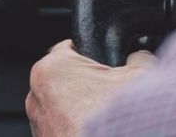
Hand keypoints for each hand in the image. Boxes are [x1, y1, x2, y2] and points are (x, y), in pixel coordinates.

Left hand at [26, 40, 154, 136]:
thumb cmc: (116, 119)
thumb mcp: (139, 74)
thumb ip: (137, 56)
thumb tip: (139, 54)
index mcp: (52, 68)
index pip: (70, 47)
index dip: (92, 54)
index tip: (106, 64)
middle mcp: (36, 95)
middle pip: (66, 79)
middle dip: (87, 84)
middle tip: (110, 95)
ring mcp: (37, 123)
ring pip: (62, 106)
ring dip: (80, 109)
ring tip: (105, 117)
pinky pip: (61, 128)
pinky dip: (75, 128)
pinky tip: (97, 133)